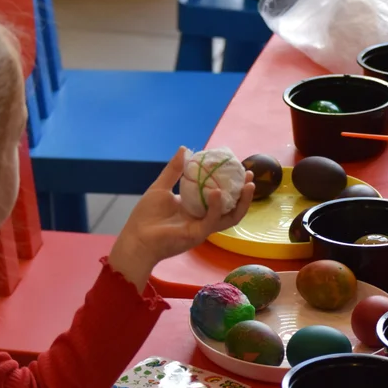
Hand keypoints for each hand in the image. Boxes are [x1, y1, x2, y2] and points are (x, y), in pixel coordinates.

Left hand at [110, 147, 254, 286]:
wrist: (136, 238)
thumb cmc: (146, 217)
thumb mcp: (161, 187)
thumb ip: (174, 170)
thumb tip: (185, 149)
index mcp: (196, 208)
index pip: (220, 195)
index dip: (231, 183)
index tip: (237, 167)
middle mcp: (204, 218)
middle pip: (231, 207)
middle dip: (244, 193)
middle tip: (250, 176)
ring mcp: (203, 227)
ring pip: (231, 217)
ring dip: (242, 202)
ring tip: (248, 185)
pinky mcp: (199, 234)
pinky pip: (213, 220)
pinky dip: (217, 206)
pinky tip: (217, 192)